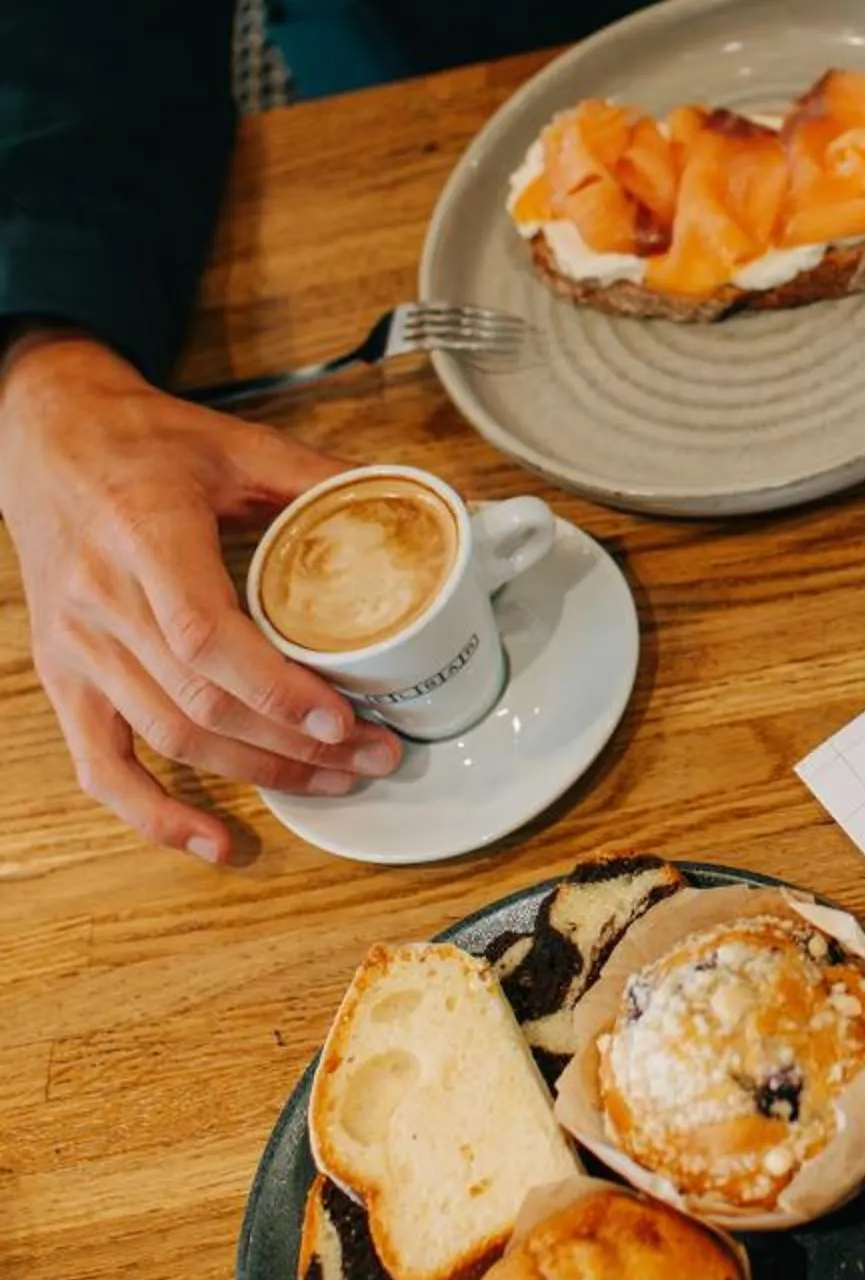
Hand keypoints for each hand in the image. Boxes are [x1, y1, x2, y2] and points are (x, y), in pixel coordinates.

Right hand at [0, 334, 403, 861]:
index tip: (343, 720)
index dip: (276, 691)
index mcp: (146, 535)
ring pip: (168, 736)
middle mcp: (103, 599)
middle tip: (372, 756)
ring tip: (332, 782)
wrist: (46, 436)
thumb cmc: (141, 440)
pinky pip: (100, 765)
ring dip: (256, 775)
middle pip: (200, 702)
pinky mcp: (62, 676)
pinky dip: (155, 815)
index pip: (206, 636)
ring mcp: (77, 646)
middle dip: (295, 745)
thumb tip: (405, 496)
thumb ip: (316, 477)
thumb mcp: (235, 443)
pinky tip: (214, 843)